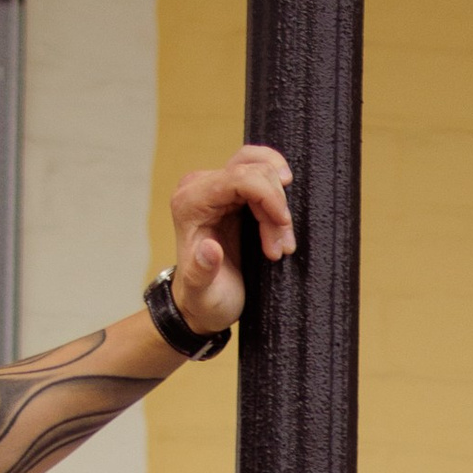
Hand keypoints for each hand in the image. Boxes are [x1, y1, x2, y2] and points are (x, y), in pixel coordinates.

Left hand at [164, 144, 296, 337]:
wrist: (204, 304)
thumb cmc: (202, 298)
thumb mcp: (201, 293)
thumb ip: (202, 272)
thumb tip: (210, 250)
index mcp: (190, 203)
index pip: (239, 176)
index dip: (268, 195)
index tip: (282, 224)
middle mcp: (201, 187)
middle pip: (254, 169)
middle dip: (275, 206)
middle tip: (278, 248)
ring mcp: (218, 186)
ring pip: (262, 168)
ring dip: (280, 205)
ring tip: (280, 245)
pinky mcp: (233, 192)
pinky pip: (263, 176)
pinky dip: (278, 200)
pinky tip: (280, 229)